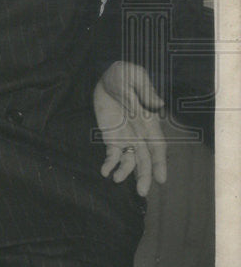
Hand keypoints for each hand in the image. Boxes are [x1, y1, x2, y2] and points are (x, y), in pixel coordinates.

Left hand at [94, 61, 167, 196]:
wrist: (105, 75)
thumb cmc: (125, 74)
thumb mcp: (135, 77)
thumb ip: (145, 91)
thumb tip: (158, 104)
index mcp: (149, 120)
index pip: (157, 145)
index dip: (160, 162)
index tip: (161, 178)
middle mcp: (139, 132)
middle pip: (144, 157)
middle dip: (144, 175)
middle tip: (142, 192)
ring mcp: (124, 135)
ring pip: (129, 159)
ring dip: (125, 172)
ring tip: (117, 180)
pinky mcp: (110, 135)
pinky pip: (112, 152)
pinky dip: (109, 163)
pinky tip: (104, 171)